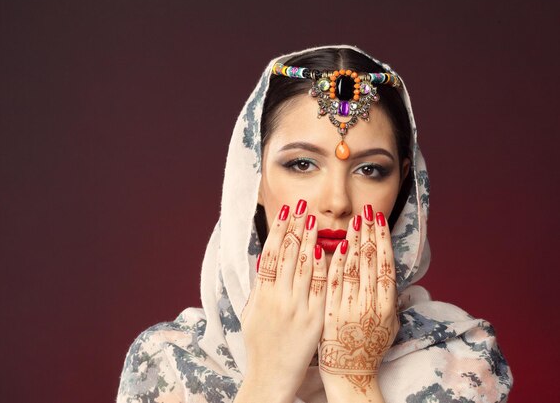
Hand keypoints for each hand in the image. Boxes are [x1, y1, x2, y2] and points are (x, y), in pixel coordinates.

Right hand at [237, 199, 326, 402]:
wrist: (272, 374)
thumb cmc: (259, 343)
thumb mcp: (251, 311)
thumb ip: (259, 285)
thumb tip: (264, 258)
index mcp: (261, 294)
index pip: (271, 253)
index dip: (278, 230)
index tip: (285, 211)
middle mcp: (278, 297)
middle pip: (288, 254)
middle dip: (295, 227)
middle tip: (302, 205)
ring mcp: (297, 307)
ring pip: (305, 266)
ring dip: (310, 240)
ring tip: (314, 219)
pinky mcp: (315, 318)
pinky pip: (322, 287)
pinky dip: (325, 266)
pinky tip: (329, 248)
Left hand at [318, 205, 398, 400]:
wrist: (349, 372)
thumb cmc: (370, 347)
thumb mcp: (389, 324)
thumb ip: (389, 299)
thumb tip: (390, 274)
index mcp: (386, 306)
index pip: (385, 264)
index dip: (382, 240)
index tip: (379, 220)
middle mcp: (369, 304)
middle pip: (369, 261)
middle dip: (368, 232)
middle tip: (367, 211)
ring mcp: (349, 307)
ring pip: (351, 267)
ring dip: (352, 241)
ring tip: (353, 220)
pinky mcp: (330, 311)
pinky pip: (331, 282)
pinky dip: (334, 262)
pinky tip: (336, 244)